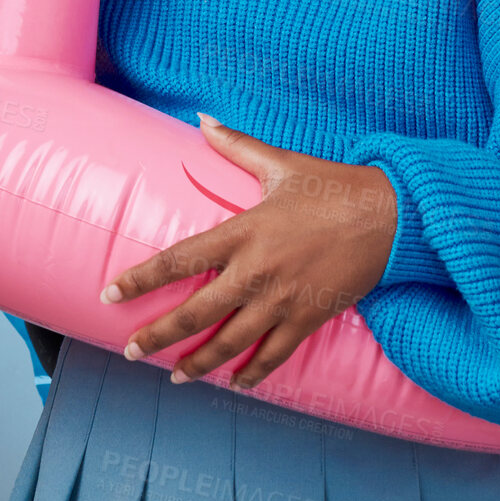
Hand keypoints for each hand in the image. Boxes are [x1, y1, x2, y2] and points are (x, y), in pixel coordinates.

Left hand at [100, 113, 397, 391]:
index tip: (110, 294)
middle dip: (158, 336)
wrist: (389, 215)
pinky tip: (234, 382)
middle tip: (132, 351)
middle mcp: (257, 271)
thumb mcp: (280, 163)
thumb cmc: (332, 186)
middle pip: (196, 313)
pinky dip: (251, 373)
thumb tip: (202, 118)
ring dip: (199, 363)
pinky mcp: (308, 318)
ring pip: (230, 343)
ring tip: (175, 376)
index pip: (179, 259)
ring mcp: (282, 300)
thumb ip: (236, 144)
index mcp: (244, 230)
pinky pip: (273, 355)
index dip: (141, 279)